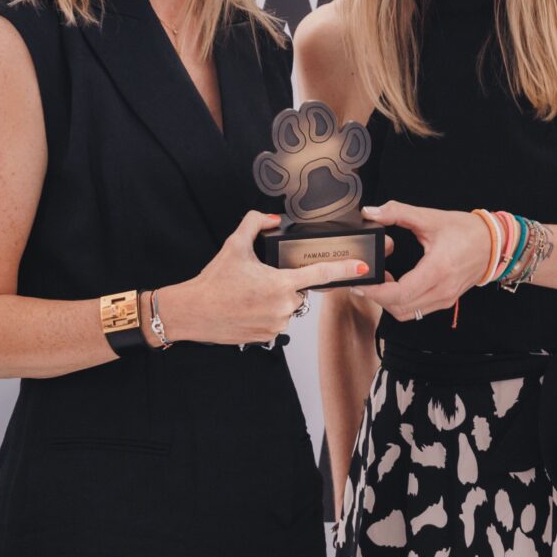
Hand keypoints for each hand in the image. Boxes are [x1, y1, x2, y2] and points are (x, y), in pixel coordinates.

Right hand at [161, 210, 367, 344]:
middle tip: (260, 281)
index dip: (344, 270)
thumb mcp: (233, 245)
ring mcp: (277, 324)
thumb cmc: (213, 282)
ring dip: (277, 300)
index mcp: (280, 282)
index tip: (363, 268)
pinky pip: (279, 322)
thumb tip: (272, 220)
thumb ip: (255, 224)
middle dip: (286, 284)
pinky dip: (268, 314)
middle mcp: (283, 306)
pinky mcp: (268, 337)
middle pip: (300, 291)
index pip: (320, 274)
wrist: (193, 312)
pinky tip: (248, 309)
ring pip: (289, 307)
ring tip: (250, 296)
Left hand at [350, 201, 490, 323]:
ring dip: (388, 301)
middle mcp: (442, 290)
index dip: (376, 292)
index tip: (360, 282)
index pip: (400, 293)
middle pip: (399, 307)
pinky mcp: (445, 301)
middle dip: (377, 296)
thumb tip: (371, 212)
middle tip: (365, 278)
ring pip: (406, 313)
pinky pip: (416, 310)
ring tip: (380, 281)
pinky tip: (395, 284)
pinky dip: (401, 302)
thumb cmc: (467, 231)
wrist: (494, 244)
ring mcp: (444, 299)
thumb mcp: (430, 218)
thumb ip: (398, 212)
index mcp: (438, 270)